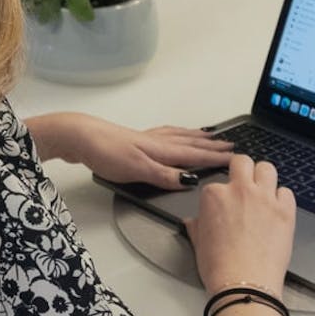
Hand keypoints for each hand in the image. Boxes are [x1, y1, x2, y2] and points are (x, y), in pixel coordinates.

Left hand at [25, 112, 233, 189]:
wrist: (79, 137)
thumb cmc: (106, 152)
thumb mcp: (137, 170)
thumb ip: (164, 176)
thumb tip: (190, 181)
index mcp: (161, 150)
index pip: (194, 154)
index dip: (215, 157)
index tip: (235, 157)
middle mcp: (156, 142)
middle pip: (190, 143)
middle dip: (211, 145)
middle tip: (230, 144)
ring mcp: (145, 139)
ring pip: (178, 136)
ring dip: (195, 137)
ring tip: (208, 135)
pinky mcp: (133, 140)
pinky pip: (165, 134)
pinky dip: (176, 134)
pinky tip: (171, 136)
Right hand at [184, 154, 295, 297]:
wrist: (244, 285)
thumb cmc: (220, 268)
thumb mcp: (199, 243)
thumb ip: (196, 226)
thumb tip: (193, 221)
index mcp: (214, 196)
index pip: (217, 183)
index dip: (221, 194)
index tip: (224, 204)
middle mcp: (240, 190)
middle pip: (243, 162)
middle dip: (243, 169)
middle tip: (244, 182)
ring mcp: (265, 198)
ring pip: (267, 168)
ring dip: (264, 177)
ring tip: (263, 191)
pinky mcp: (285, 211)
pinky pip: (287, 192)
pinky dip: (282, 198)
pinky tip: (277, 209)